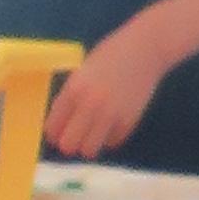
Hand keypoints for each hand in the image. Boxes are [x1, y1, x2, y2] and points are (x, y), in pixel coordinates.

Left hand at [42, 16, 180, 161]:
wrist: (146, 48)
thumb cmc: (112, 54)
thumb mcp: (83, 71)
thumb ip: (72, 96)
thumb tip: (61, 125)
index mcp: (74, 89)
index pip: (52, 128)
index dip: (55, 132)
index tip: (60, 129)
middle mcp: (90, 104)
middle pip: (67, 146)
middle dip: (69, 142)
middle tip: (76, 134)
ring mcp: (110, 115)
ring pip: (88, 151)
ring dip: (89, 144)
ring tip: (94, 132)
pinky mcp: (128, 121)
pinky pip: (111, 143)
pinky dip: (110, 136)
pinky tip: (113, 121)